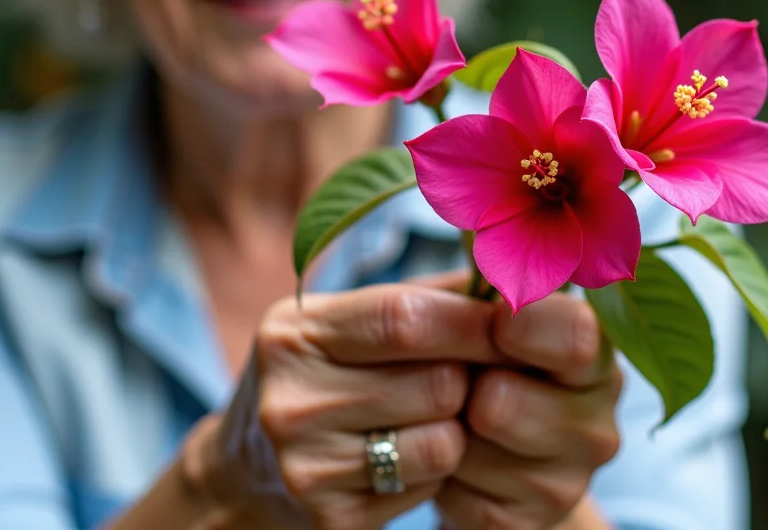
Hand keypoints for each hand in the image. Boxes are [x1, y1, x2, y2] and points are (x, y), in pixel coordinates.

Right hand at [191, 283, 504, 529]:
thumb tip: (505, 262)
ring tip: (430, 416)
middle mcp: (289, 399)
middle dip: (470, 377)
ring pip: (441, 442)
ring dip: (456, 428)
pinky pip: (428, 488)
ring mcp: (304, 465)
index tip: (514, 322)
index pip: (404, 318)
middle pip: (436, 383)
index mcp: (293, 333)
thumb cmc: (332, 372)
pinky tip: (405, 455)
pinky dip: (434, 471)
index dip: (472, 321)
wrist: (254, 464)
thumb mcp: (354, 321)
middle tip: (469, 373)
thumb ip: (430, 292)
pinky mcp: (330, 518)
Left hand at [435, 293, 621, 529]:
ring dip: (442, 431)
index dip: (522, 325)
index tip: (491, 319)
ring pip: (470, 451)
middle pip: (504, 403)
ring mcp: (570, 480)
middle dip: (458, 386)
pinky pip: (462, 501)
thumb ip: (488, 274)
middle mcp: (598, 421)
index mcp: (594, 352)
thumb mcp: (481, 306)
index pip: (577, 334)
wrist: (474, 443)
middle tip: (458, 377)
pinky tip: (452, 463)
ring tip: (452, 417)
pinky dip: (440, 479)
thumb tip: (480, 230)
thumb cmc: (475, 355)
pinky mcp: (533, 523)